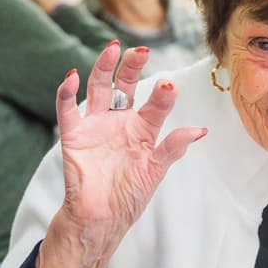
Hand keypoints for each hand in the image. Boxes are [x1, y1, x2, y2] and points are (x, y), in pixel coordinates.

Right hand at [36, 42, 206, 267]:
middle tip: (141, 50)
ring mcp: (96, 125)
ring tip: (113, 49)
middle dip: (132, 67)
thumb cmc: (130, 196)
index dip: (161, 94)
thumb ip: (173, 148)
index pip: (154, 104)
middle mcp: (119, 122)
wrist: (101, 219)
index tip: (169, 84)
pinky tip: (72, 76)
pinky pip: (68, 109)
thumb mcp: (156, 171)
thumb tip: (200, 130)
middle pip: (125, 85)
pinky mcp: (73, 135)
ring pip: (99, 88)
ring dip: (105, 68)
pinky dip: (67, 92)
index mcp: (142, 129)